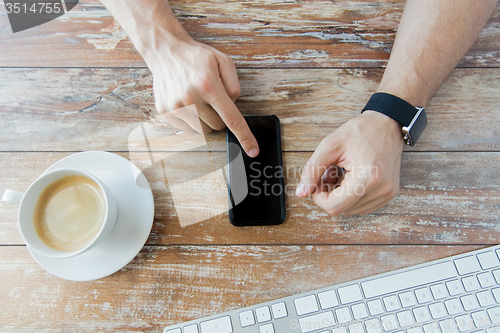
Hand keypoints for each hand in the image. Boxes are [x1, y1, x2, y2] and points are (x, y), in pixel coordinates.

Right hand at [147, 36, 258, 156]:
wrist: (166, 51)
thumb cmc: (197, 56)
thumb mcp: (224, 61)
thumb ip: (234, 86)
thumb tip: (234, 107)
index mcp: (208, 85)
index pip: (231, 118)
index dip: (244, 137)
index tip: (253, 151)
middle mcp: (190, 98)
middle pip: (218, 126)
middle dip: (220, 116)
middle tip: (212, 99)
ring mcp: (176, 107)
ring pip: (203, 130)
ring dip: (206, 119)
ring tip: (198, 98)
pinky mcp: (166, 113)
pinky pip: (188, 129)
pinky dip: (193, 120)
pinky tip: (188, 102)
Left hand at [295, 111, 404, 215]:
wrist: (386, 124)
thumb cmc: (361, 131)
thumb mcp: (330, 146)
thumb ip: (312, 170)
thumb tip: (301, 192)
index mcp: (367, 178)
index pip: (334, 206)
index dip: (319, 197)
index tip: (317, 182)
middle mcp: (381, 190)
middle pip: (342, 209)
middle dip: (329, 194)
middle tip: (328, 173)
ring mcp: (386, 193)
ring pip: (351, 210)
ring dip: (339, 195)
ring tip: (339, 173)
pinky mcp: (389, 193)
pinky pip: (362, 206)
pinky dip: (351, 196)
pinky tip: (349, 178)